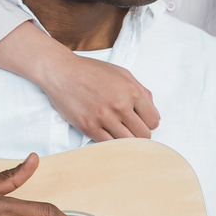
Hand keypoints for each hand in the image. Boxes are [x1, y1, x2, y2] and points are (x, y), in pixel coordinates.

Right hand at [38, 51, 160, 140]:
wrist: (62, 72)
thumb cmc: (91, 71)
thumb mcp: (122, 73)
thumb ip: (141, 91)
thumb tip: (153, 110)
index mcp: (131, 92)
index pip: (153, 121)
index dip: (149, 122)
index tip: (142, 121)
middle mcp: (120, 106)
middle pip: (143, 135)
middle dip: (140, 133)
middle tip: (131, 128)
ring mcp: (104, 118)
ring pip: (128, 142)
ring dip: (127, 140)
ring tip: (120, 131)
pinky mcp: (89, 127)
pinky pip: (108, 144)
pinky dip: (111, 143)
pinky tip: (108, 134)